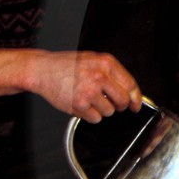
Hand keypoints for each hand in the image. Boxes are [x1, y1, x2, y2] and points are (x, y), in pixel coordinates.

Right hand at [27, 50, 142, 122]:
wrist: (43, 70)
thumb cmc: (67, 65)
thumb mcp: (93, 59)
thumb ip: (111, 73)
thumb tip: (129, 92)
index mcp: (106, 63)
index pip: (130, 85)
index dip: (136, 98)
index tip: (136, 105)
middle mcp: (99, 76)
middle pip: (122, 101)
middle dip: (119, 106)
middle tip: (112, 104)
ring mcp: (89, 91)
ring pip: (109, 111)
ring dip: (102, 109)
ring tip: (89, 99)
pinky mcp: (79, 105)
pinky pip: (96, 118)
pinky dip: (91, 115)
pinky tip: (82, 104)